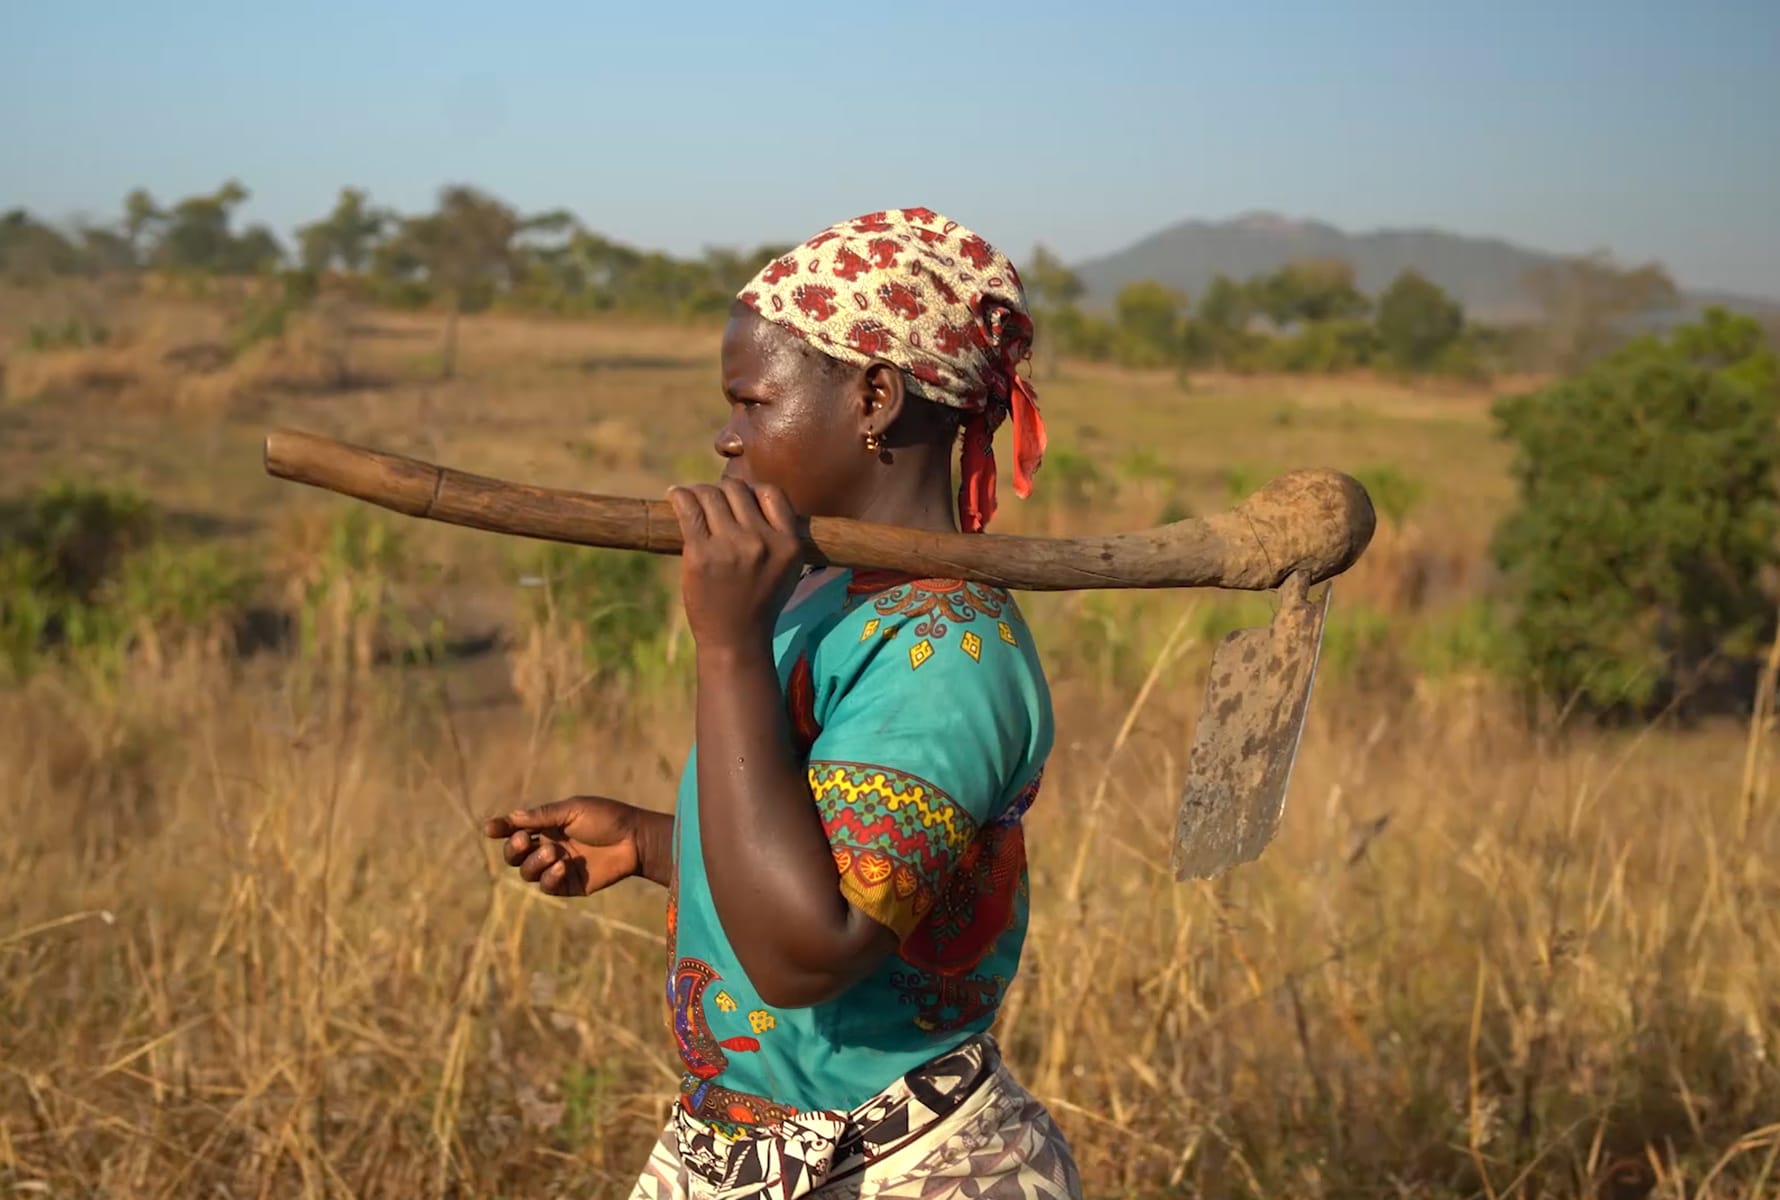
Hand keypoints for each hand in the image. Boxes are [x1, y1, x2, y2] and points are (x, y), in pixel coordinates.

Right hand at [483, 797, 643, 896]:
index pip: (516, 829)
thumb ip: (543, 815)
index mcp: (548, 825)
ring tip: (555, 853)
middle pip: (514, 855)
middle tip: (525, 840)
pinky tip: (563, 866)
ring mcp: (557, 867)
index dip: (501, 829)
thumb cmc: (607, 818)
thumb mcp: (574, 809)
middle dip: (513, 849)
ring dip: (534, 862)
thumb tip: (513, 817)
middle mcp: (548, 846)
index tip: (490, 829)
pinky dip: (549, 877)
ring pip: (527, 872)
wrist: (635, 839)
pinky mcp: (568, 885)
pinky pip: (546, 887)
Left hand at [666, 479, 803, 651]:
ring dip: (698, 492)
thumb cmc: (760, 603)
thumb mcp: (787, 569)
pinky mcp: (701, 553)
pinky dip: (678, 496)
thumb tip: (751, 495)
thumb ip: (778, 534)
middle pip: (736, 490)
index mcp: (788, 543)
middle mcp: (762, 540)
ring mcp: (730, 546)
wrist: (736, 639)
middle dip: (721, 492)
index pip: (770, 492)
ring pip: (710, 494)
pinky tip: (674, 496)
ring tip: (691, 499)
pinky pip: (687, 507)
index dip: (751, 491)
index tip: (737, 501)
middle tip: (710, 503)